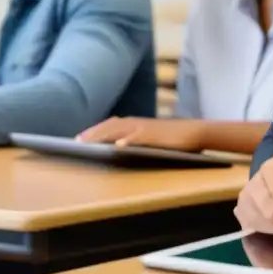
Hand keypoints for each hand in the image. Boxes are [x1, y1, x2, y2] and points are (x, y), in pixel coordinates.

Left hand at [77, 117, 205, 151]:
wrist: (195, 133)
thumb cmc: (173, 139)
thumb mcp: (150, 138)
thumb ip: (136, 141)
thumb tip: (118, 149)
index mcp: (135, 124)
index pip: (110, 125)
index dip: (94, 130)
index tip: (79, 139)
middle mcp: (138, 124)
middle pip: (110, 126)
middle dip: (92, 133)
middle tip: (76, 142)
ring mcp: (146, 129)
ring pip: (119, 130)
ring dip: (102, 135)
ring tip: (88, 143)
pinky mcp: (156, 136)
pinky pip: (139, 137)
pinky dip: (128, 140)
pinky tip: (118, 146)